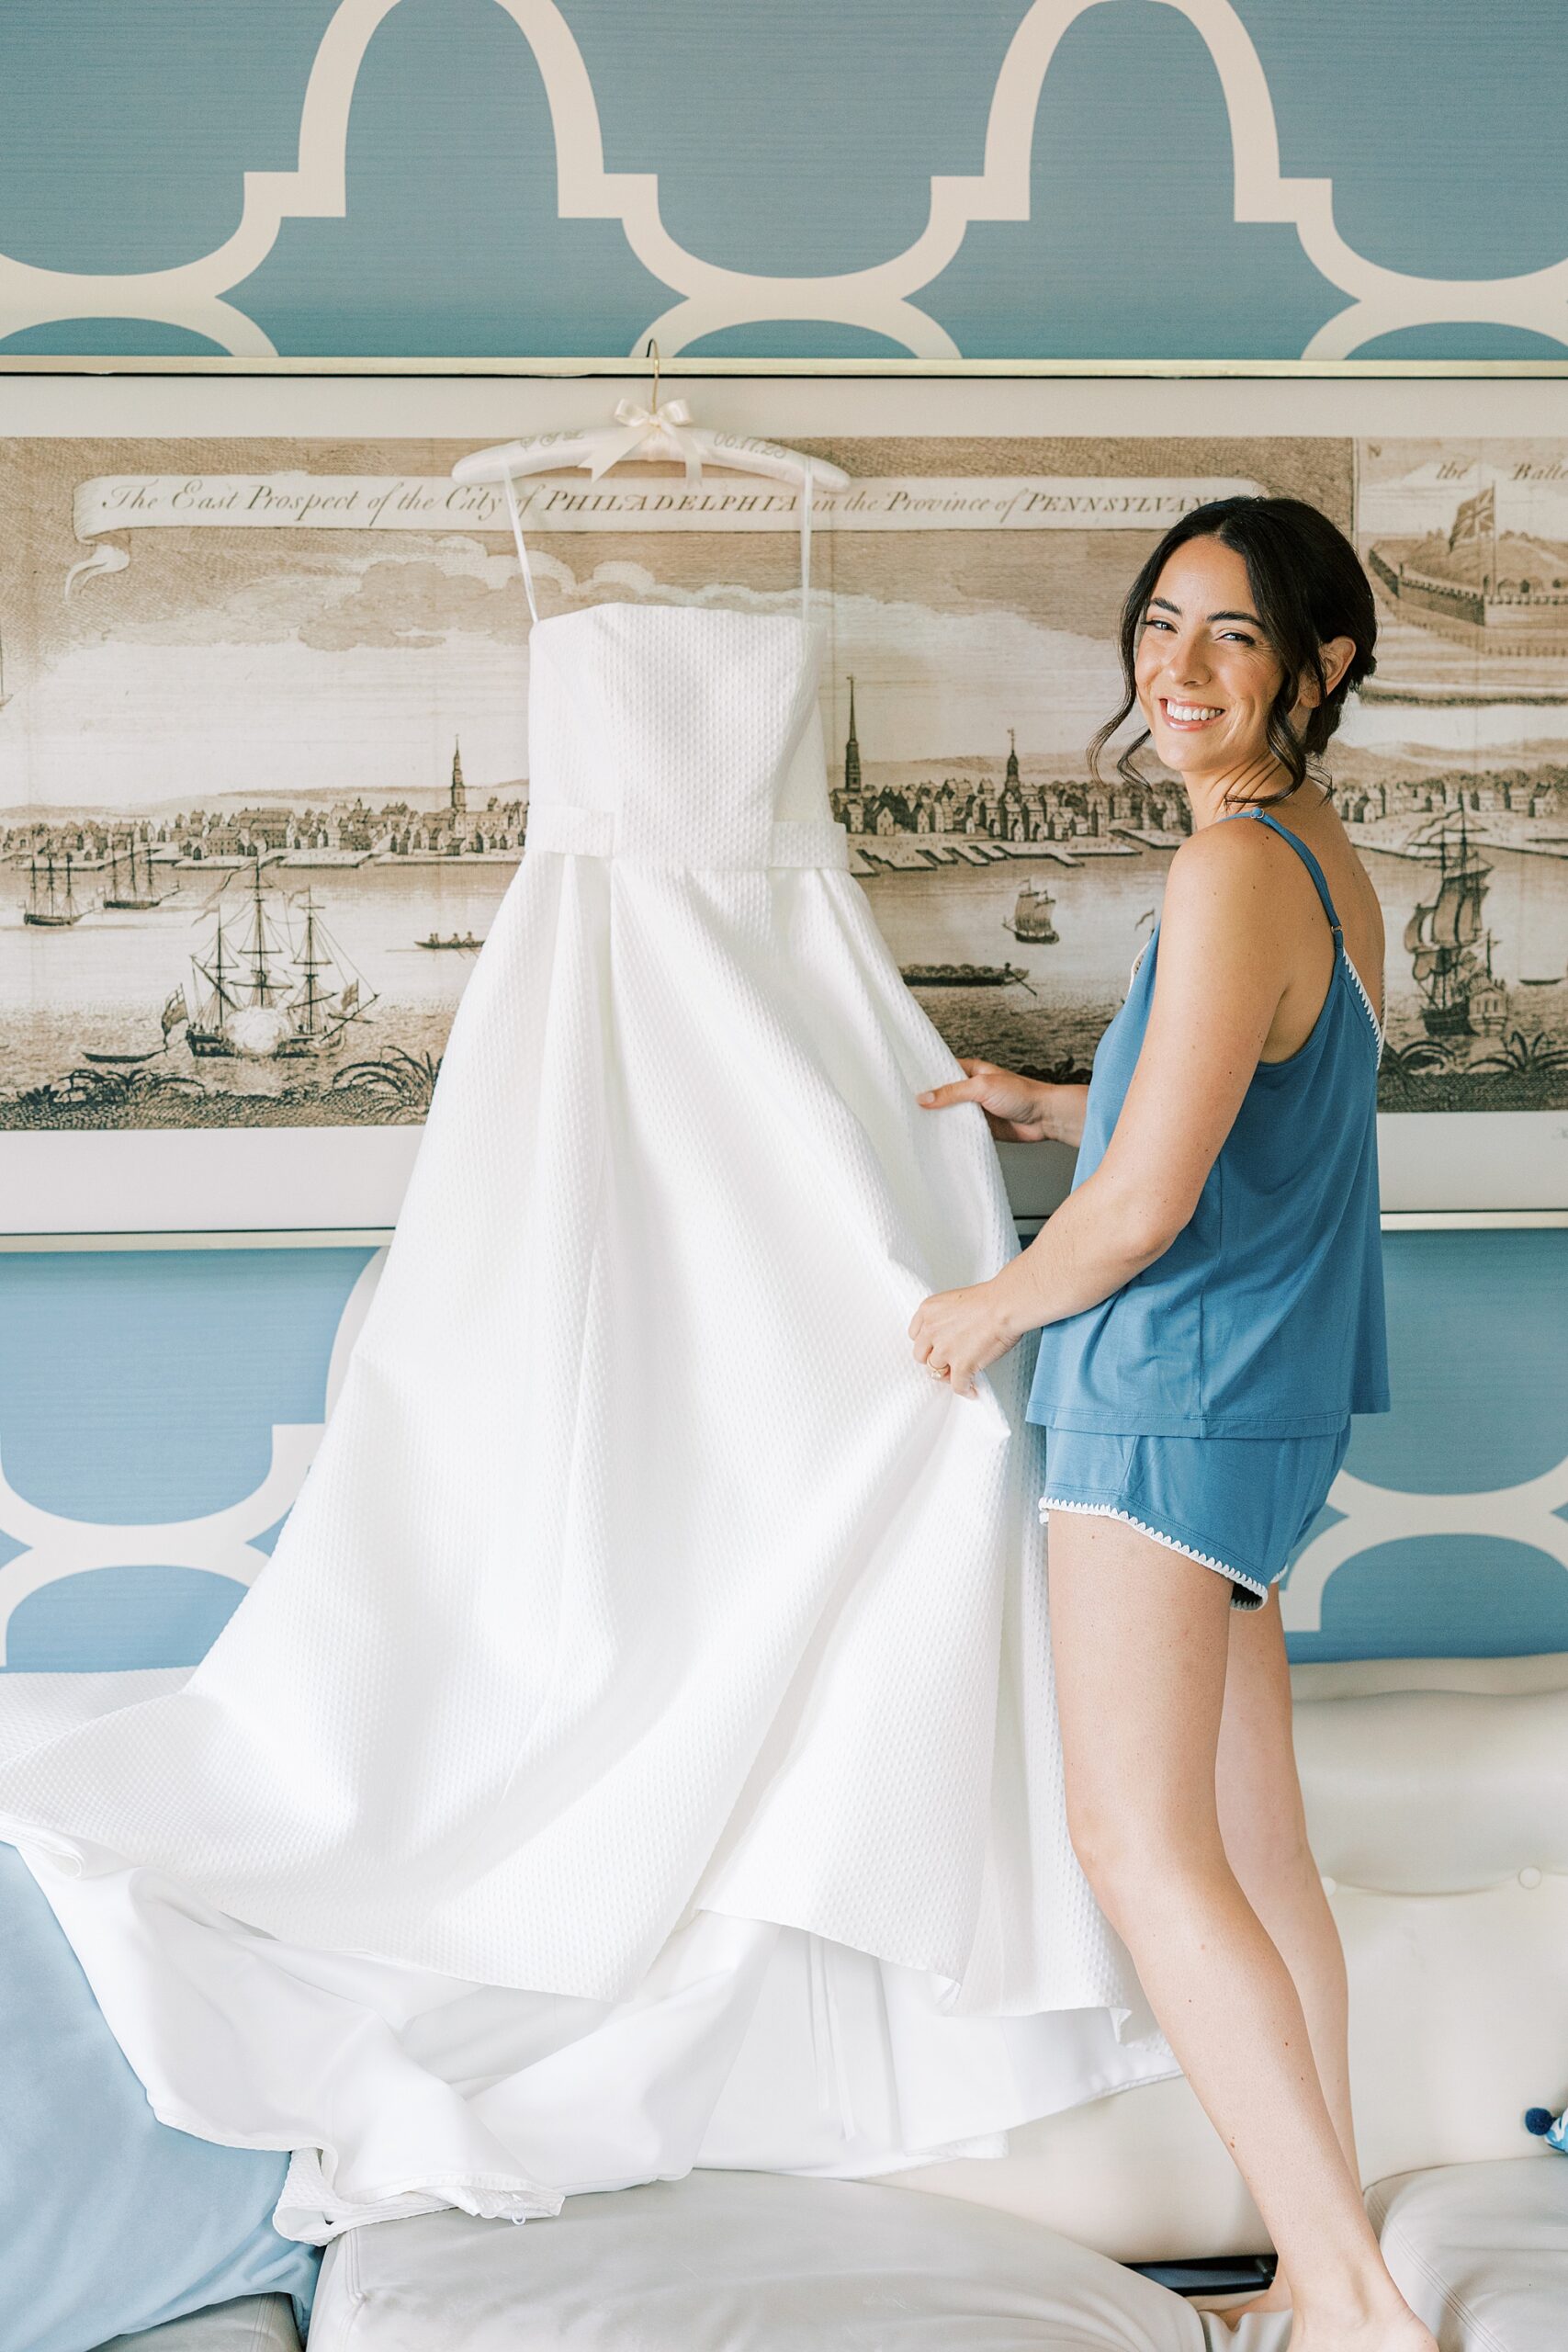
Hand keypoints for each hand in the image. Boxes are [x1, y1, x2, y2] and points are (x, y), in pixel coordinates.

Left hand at [908, 1277, 1019, 1398]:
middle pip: (921, 1355)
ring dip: (947, 1375)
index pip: (914, 1334)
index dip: (926, 1343)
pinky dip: (965, 1390)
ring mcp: (945, 1350)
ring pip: (936, 1372)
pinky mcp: (961, 1366)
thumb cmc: (990, 1300)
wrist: (1004, 1306)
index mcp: (928, 1311)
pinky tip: (972, 1391)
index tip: (933, 1347)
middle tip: (946, 1361)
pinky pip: (958, 1386)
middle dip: (932, 1359)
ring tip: (959, 1375)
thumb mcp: (955, 1300)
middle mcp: (931, 1331)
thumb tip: (951, 1333)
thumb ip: (945, 1317)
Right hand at [917, 1059, 1054, 1142]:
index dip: (925, 1077)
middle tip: (905, 1107)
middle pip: (943, 1094)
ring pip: (951, 1113)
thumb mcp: (982, 1087)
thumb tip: (925, 1097)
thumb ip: (952, 1093)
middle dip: (929, 1101)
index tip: (905, 1084)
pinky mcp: (982, 1126)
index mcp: (971, 1070)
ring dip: (939, 1119)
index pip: (942, 1071)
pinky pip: (962, 1129)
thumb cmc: (1022, 1093)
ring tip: (915, 1124)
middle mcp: (972, 1088)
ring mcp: (976, 1108)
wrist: (1045, 1117)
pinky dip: (952, 1133)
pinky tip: (937, 1137)